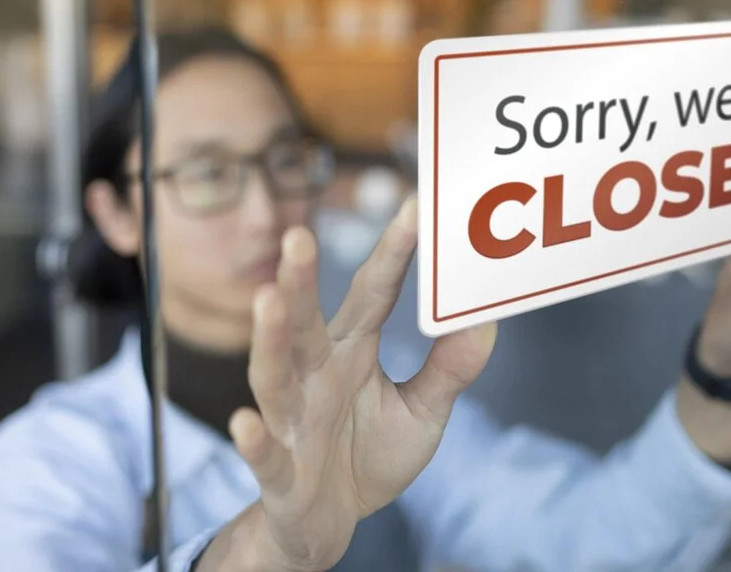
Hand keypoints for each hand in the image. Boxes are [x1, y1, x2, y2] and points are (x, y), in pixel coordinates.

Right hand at [219, 196, 496, 571]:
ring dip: (269, 339)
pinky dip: (254, 440)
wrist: (327, 524)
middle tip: (300, 235)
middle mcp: (314, 377)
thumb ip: (449, 370)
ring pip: (274, 376)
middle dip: (300, 281)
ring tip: (267, 300)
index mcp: (350, 353)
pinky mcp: (281, 472)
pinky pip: (266, 455)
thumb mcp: (422, 414)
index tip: (415, 207)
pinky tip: (243, 422)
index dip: (392, 254)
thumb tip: (486, 321)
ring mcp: (292, 422)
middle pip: (305, 324)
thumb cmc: (369, 456)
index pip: (371, 295)